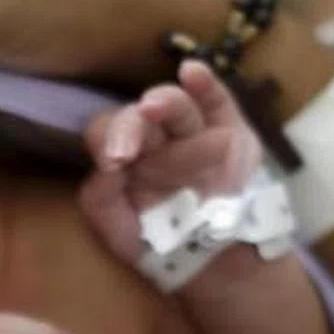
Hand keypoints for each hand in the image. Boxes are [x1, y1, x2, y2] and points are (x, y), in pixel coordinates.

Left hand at [78, 60, 262, 262]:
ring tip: (154, 109)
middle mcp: (157, 137)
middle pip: (140, 116)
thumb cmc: (160, 241)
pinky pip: (218, 101)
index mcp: (125, 154)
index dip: (108, 140)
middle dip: (133, 126)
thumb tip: (104, 169)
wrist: (214, 261)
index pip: (108, 132)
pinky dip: (206, 84)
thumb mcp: (120, 232)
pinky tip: (192, 73)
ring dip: (165, 104)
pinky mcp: (231, 129)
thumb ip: (102, 200)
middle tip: (128, 149)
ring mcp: (194, 130)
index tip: (112, 162)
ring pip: (177, 107)